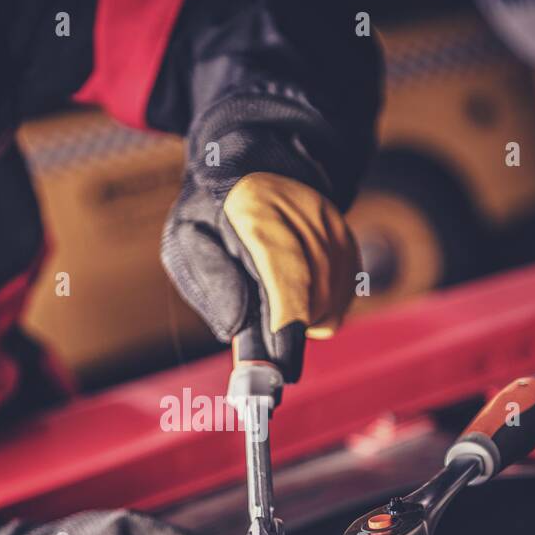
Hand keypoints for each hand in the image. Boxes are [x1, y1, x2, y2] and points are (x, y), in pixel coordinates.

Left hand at [162, 164, 358, 381]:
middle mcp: (305, 217)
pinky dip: (320, 309)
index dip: (285, 326)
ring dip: (303, 322)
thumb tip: (236, 331)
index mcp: (258, 213)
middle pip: (313, 298)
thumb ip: (211, 283)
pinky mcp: (347, 240)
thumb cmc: (212, 212)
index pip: (286, 275)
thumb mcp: (187, 240)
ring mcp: (332, 227)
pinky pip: (342, 296)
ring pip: (330, 303)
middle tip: (265, 349)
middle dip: (287, 332)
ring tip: (275, 312)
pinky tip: (296, 299)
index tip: (276, 368)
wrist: (250, 166)